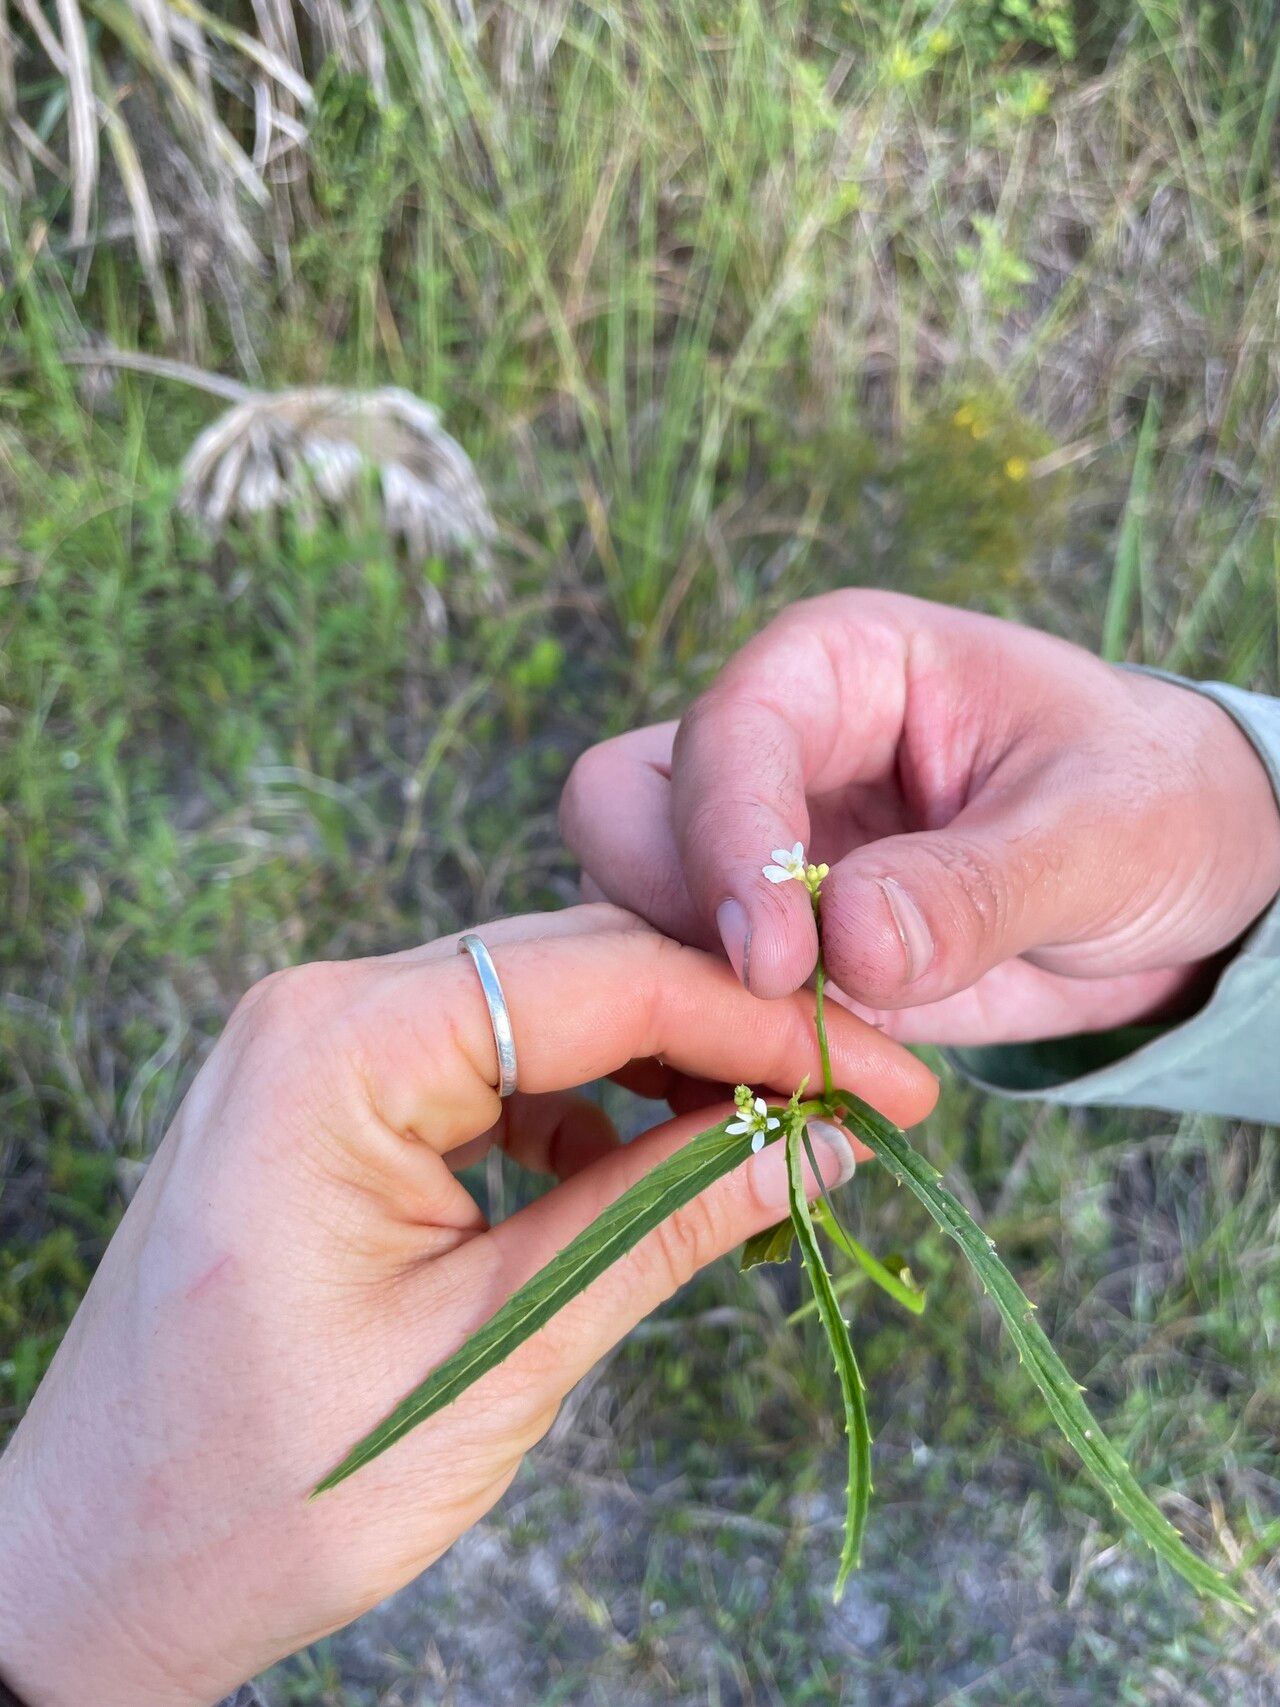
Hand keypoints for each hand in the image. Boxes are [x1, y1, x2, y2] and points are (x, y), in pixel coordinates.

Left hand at [0, 906, 934, 1706]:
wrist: (96, 1564)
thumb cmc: (262, 1488)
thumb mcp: (492, 1354)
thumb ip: (661, 1224)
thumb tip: (821, 1145)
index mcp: (339, 1048)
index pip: (603, 982)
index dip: (763, 1025)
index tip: (888, 1077)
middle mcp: (323, 1009)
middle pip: (576, 971)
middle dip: (729, 1032)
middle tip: (865, 1098)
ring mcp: (320, 1046)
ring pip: (543, 1009)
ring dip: (665, 1066)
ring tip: (777, 1137)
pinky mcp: (334, 1097)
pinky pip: (491, 1063)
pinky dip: (588, 1104)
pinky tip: (654, 1160)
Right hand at [561, 593, 1279, 1044]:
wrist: (1182, 882)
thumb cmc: (1153, 802)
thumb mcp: (1100, 831)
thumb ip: (976, 887)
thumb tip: (846, 943)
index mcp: (840, 668)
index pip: (727, 733)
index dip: (727, 839)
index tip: (771, 960)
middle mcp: (775, 749)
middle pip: (624, 811)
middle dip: (675, 915)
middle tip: (773, 1008)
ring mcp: (760, 849)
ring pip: (634, 910)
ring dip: (696, 996)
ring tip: (805, 1064)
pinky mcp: (771, 942)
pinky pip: (695, 993)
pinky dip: (722, 1049)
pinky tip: (788, 1091)